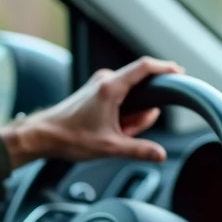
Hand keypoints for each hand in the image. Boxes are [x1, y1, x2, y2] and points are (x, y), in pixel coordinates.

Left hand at [0, 56, 183, 167]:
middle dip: (142, 111)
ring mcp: (98, 85)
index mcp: (110, 87)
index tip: (179, 71)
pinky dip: (121, 115)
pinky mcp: (94, 92)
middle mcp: (104, 80)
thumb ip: (139, 150)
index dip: (165, 67)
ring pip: (129, 96)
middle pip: (139, 87)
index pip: (145, 67)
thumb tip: (160, 155)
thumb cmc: (69, 137)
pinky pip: (118, 99)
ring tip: (116, 134)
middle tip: (130, 131)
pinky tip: (111, 131)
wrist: (42, 135)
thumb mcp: (110, 147)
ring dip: (130, 116)